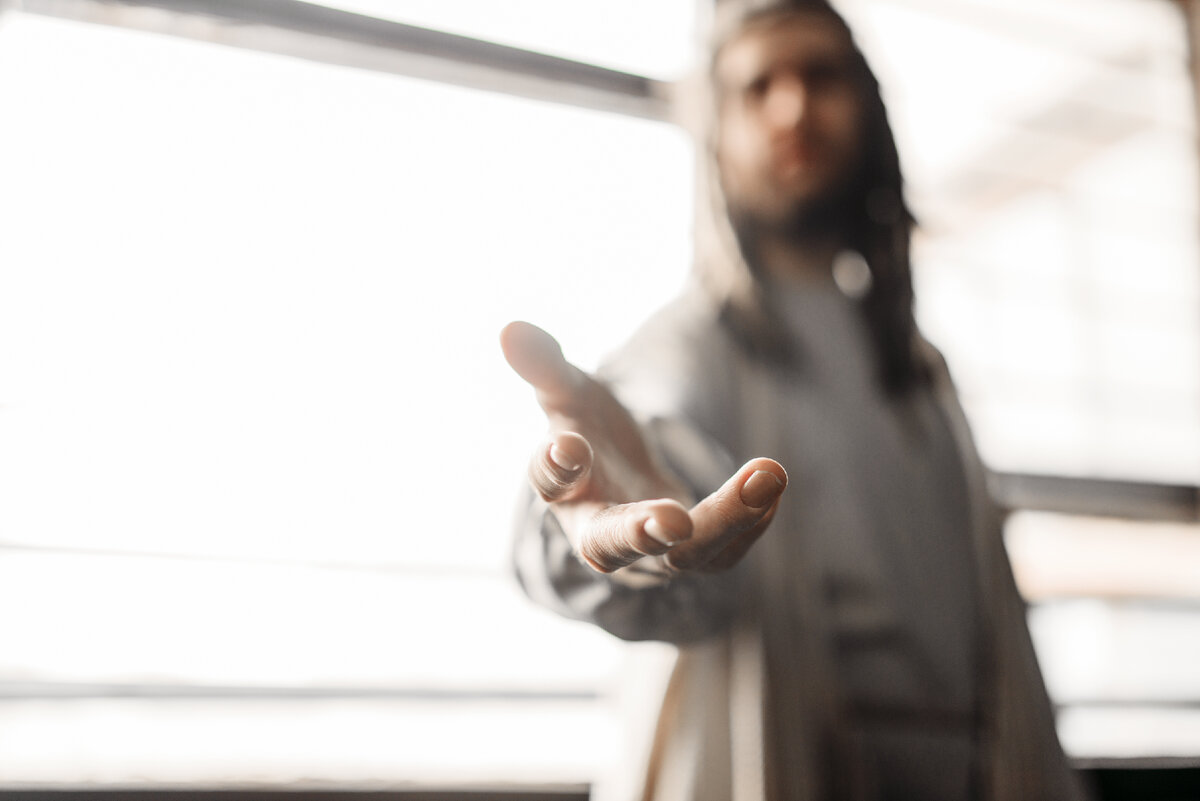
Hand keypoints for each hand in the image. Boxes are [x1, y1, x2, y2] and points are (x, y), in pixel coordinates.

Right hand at [501, 321, 786, 574]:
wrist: (621, 481)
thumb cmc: (588, 432)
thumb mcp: (569, 393)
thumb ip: (545, 366)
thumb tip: (509, 328)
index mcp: (562, 489)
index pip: (551, 484)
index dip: (557, 467)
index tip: (570, 446)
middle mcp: (598, 531)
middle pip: (611, 546)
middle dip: (641, 533)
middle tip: (672, 522)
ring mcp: (648, 554)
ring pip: (683, 556)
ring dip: (726, 519)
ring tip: (767, 473)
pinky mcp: (690, 556)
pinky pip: (721, 554)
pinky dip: (749, 521)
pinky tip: (771, 482)